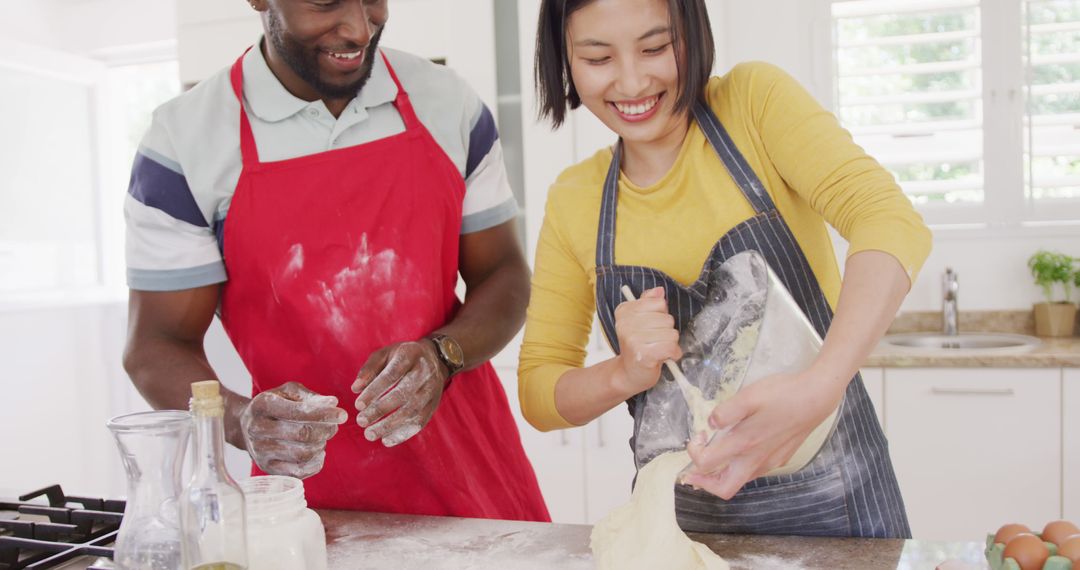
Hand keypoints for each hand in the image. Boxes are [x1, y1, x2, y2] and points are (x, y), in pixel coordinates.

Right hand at [240, 382, 347, 479]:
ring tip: (322, 437)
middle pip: (302, 434)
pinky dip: (316, 462)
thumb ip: (312, 397)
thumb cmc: (276, 405)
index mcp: (262, 405)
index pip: (298, 412)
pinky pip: (299, 471)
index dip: (324, 414)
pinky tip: (318, 451)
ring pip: (302, 454)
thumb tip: (333, 404)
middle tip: (334, 426)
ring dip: (320, 445)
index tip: (342, 415)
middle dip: (325, 430)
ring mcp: (260, 451)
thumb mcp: (290, 392)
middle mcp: (257, 429)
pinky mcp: (267, 468)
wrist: (247, 425)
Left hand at [351, 340, 447, 447]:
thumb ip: (369, 369)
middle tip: (361, 421)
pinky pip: (419, 423)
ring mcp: (431, 390)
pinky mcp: (434, 405)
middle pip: (403, 395)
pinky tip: (386, 440)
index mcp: (409, 356)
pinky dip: (402, 434)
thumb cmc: (403, 356)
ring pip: (412, 412)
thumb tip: (355, 389)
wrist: (435, 359)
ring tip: (370, 434)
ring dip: (389, 426)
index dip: (374, 391)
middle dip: (380, 410)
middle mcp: (424, 373)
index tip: (358, 405)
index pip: (391, 375)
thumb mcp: (385, 354)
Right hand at [612, 287, 681, 394]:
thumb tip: (659, 290)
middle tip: (654, 341)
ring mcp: (633, 339)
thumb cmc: (638, 346)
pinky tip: (663, 357)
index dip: (661, 315)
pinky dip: (673, 354)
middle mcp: (626, 323)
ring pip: (672, 333)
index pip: (659, 303)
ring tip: (657, 349)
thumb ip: (649, 303)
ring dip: (670, 344)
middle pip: (667, 318)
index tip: (651, 326)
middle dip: (667, 331)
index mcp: (625, 311)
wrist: (629, 373)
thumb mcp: (640, 320)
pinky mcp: (643, 355)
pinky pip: (671, 347)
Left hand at [683, 370, 843, 498]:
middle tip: (693, 469)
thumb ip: (726, 411)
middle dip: (704, 482)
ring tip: (713, 456)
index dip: (694, 453)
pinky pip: (753, 471)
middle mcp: (757, 460)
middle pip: (724, 488)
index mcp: (745, 444)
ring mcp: (770, 462)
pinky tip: (738, 448)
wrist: (816, 397)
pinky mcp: (780, 458)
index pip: (707, 464)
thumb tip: (711, 423)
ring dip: (721, 474)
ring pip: (740, 480)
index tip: (698, 436)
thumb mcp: (749, 395)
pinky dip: (738, 466)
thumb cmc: (783, 394)